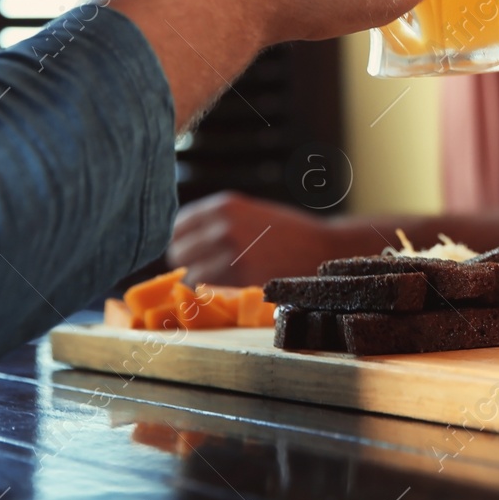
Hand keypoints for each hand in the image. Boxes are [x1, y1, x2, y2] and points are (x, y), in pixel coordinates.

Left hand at [169, 192, 347, 284]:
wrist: (323, 248)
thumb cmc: (285, 233)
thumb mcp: (248, 213)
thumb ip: (216, 223)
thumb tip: (176, 240)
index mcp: (224, 205)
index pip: (177, 226)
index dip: (183, 242)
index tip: (193, 252)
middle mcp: (223, 226)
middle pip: (179, 252)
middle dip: (190, 263)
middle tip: (210, 270)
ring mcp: (231, 253)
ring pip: (191, 275)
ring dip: (201, 282)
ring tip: (221, 281)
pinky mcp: (241, 277)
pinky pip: (209, 291)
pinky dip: (214, 294)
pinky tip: (231, 289)